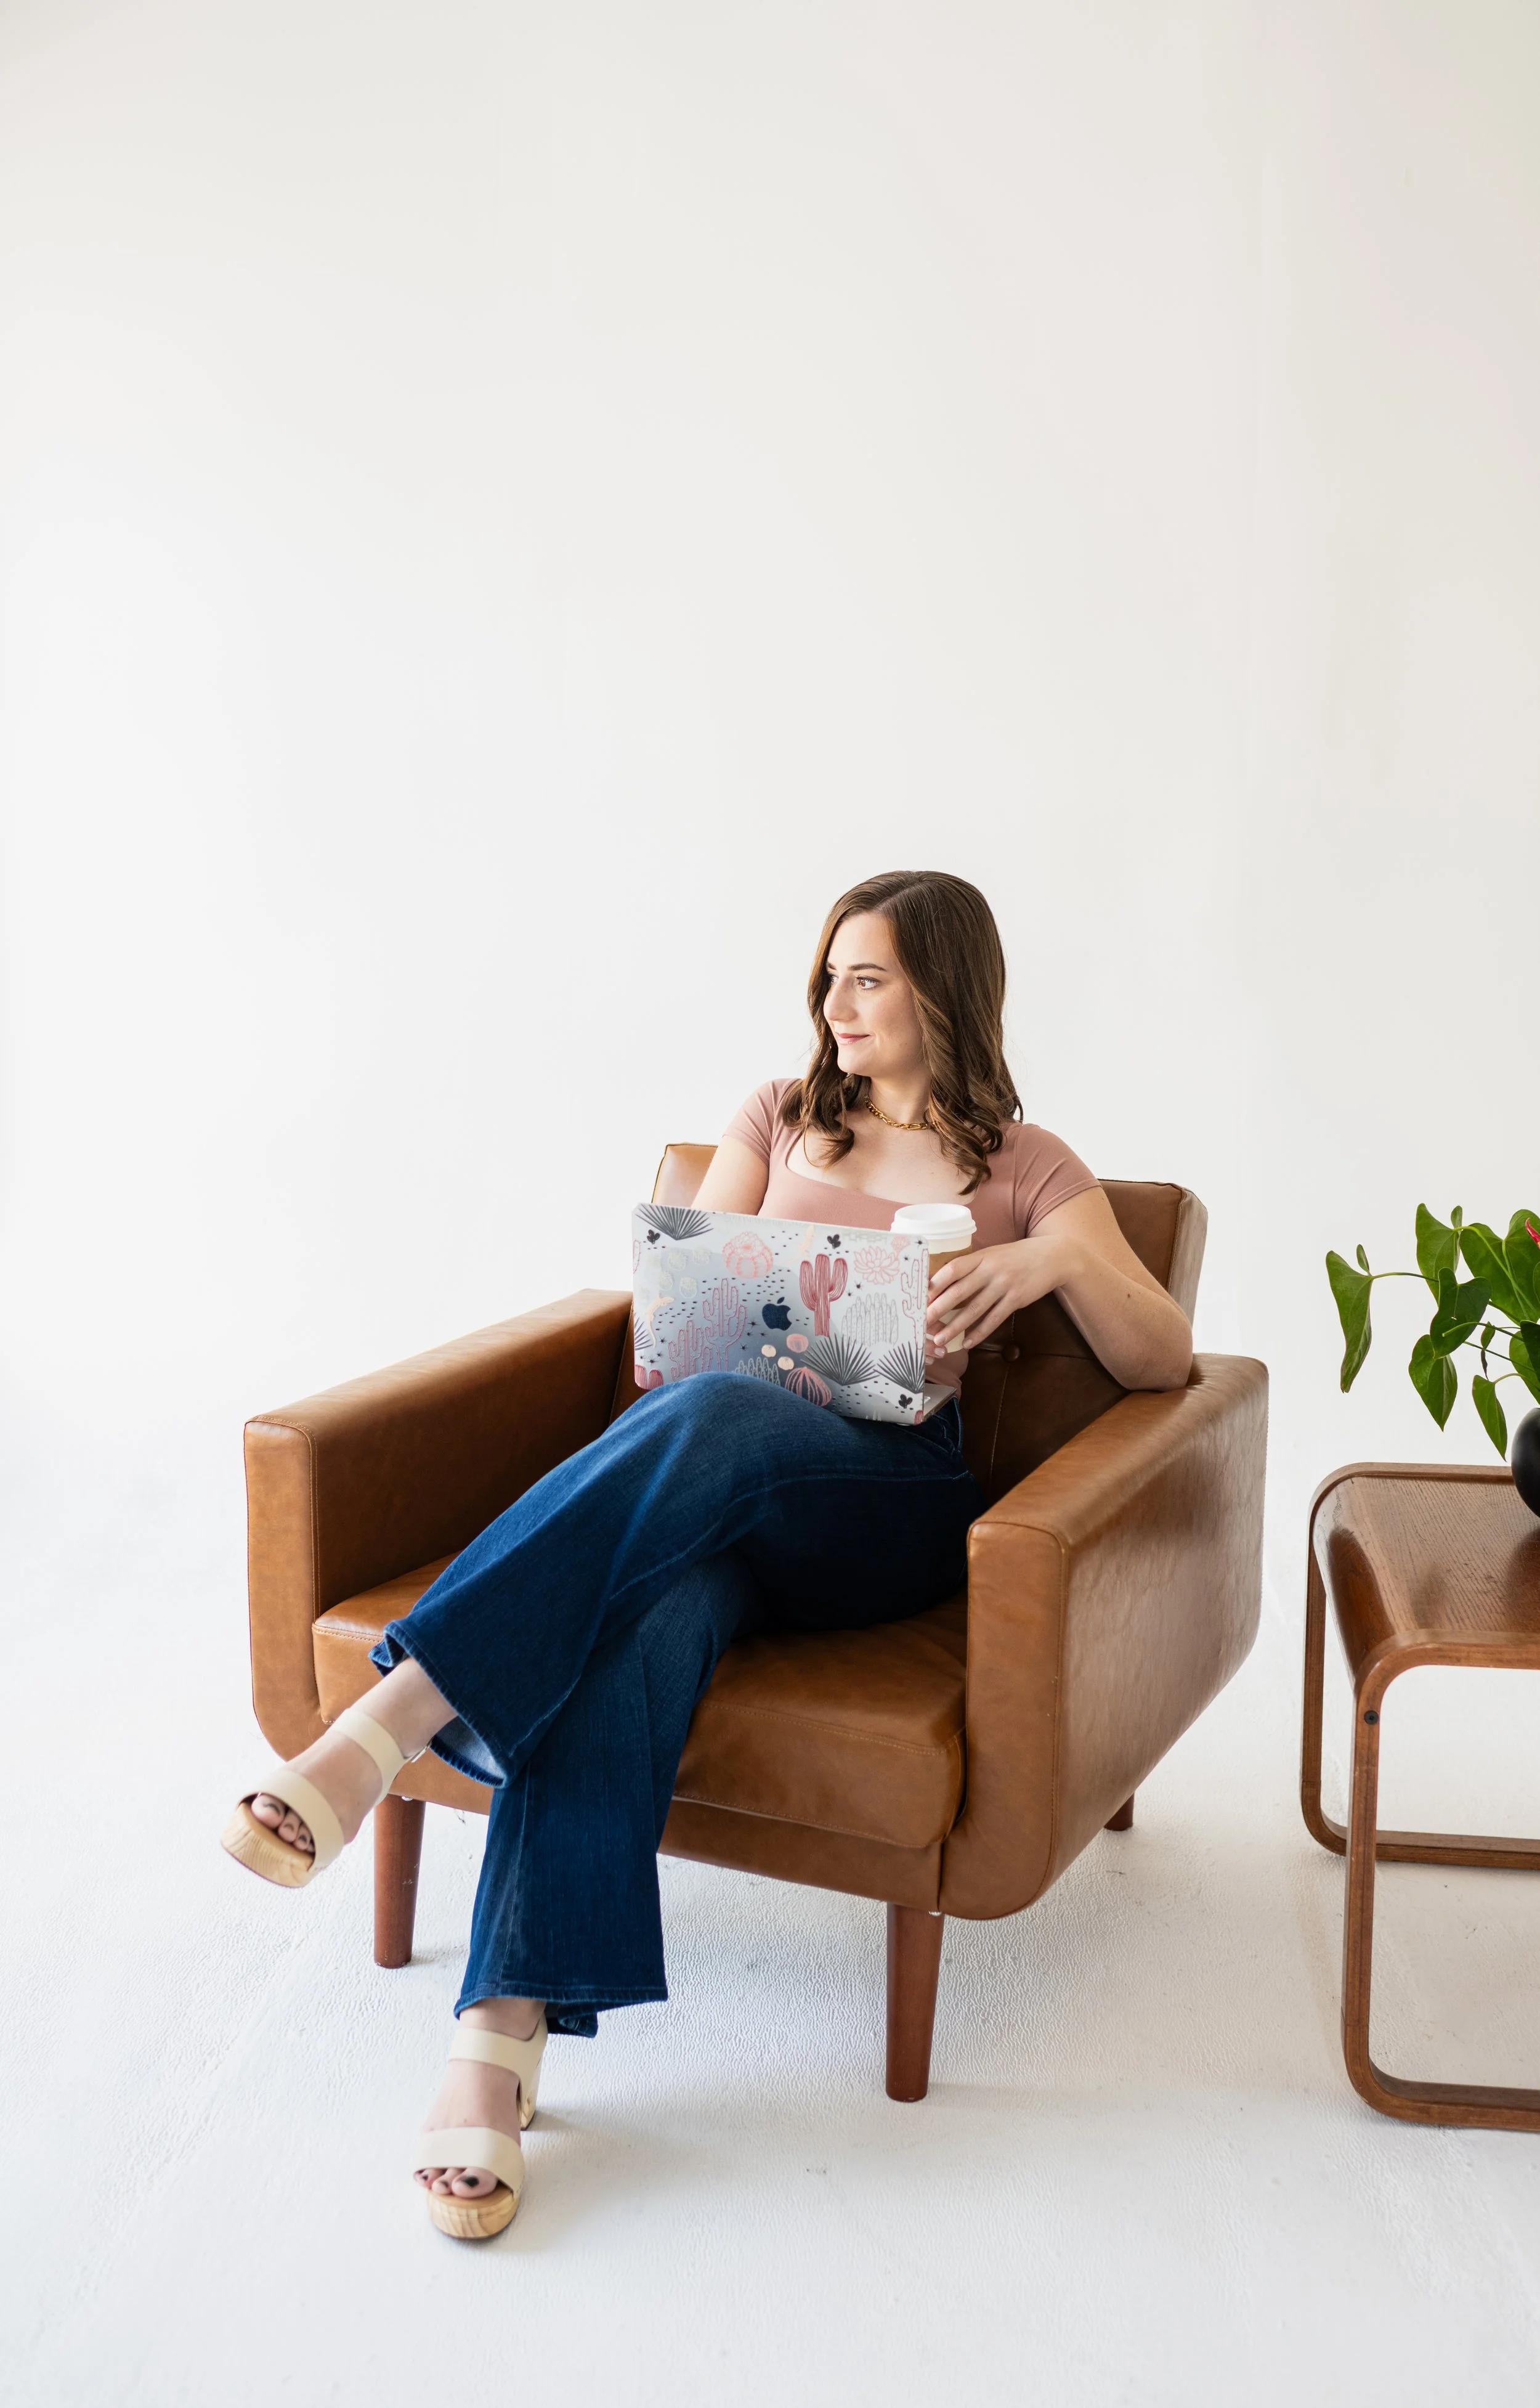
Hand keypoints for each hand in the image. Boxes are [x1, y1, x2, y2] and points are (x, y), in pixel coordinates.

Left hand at [924, 1234, 1068, 1359]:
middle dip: (938, 1310)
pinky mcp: (1017, 1299)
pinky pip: (994, 1319)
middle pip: (959, 1292)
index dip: (935, 1284)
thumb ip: (973, 1266)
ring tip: (940, 1339)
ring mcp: (1004, 1285)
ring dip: (955, 1327)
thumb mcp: (993, 1254)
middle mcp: (991, 1270)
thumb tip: (945, 1284)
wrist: (1053, 1256)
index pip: (953, 1269)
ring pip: (974, 1310)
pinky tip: (968, 1343)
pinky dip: (980, 1332)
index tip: (920, 1298)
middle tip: (922, 1323)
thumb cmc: (1017, 1256)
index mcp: (982, 1257)